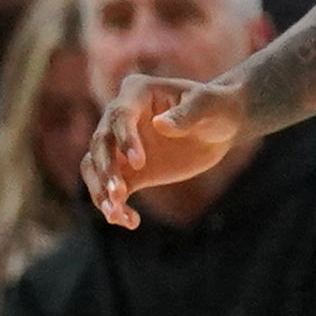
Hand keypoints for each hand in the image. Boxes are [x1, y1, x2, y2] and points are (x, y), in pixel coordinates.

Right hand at [84, 70, 245, 224]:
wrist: (220, 128)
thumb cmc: (217, 108)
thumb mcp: (209, 107)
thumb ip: (187, 114)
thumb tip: (160, 124)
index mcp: (137, 93)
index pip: (120, 116)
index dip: (124, 139)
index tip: (139, 163)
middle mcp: (121, 118)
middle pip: (99, 143)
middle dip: (105, 169)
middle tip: (118, 194)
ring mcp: (121, 146)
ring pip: (94, 167)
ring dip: (100, 191)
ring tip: (114, 214)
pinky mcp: (130, 171)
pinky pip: (112, 189)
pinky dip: (115, 206)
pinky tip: (130, 222)